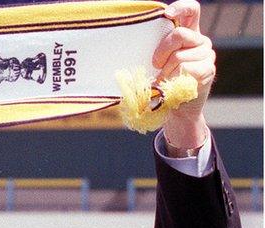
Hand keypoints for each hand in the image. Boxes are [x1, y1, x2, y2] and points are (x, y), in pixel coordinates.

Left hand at [153, 0, 213, 149]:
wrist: (176, 109)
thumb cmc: (161, 83)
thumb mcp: (156, 63)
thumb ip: (154, 49)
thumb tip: (125, 43)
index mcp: (188, 34)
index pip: (191, 10)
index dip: (181, 7)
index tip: (167, 14)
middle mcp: (200, 41)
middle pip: (179, 34)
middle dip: (161, 51)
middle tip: (156, 65)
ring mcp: (207, 55)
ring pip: (179, 56)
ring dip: (167, 71)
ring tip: (166, 79)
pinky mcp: (209, 70)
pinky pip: (186, 69)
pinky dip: (175, 80)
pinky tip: (174, 85)